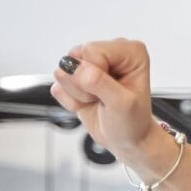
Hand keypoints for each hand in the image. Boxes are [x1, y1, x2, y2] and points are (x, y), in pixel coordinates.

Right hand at [50, 41, 164, 166]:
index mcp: (130, 51)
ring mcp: (90, 63)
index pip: (92, 50)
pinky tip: (88, 103)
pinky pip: (57, 84)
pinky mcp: (75, 76)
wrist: (127, 140)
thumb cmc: (133, 122)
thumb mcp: (123, 104)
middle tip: (103, 98)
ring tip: (97, 100)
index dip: (95, 75)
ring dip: (77, 93)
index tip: (109, 91)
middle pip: (75, 58)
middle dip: (84, 85)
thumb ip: (100, 83)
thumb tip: (77, 68)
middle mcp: (110, 52)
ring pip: (63, 71)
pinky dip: (70, 100)